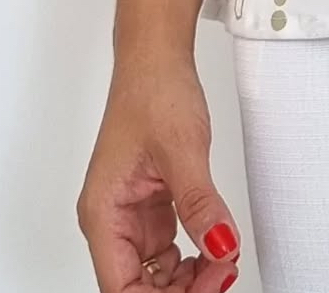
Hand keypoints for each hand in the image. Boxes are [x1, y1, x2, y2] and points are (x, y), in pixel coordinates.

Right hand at [77, 53, 241, 290]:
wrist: (157, 58)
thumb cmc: (153, 91)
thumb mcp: (183, 149)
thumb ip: (200, 203)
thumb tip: (222, 246)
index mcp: (104, 213)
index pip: (122, 287)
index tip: (204, 287)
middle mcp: (113, 219)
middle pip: (139, 285)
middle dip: (182, 289)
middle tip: (224, 272)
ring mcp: (132, 213)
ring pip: (156, 273)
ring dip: (189, 278)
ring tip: (224, 260)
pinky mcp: (152, 204)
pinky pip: (169, 249)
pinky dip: (193, 255)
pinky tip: (215, 247)